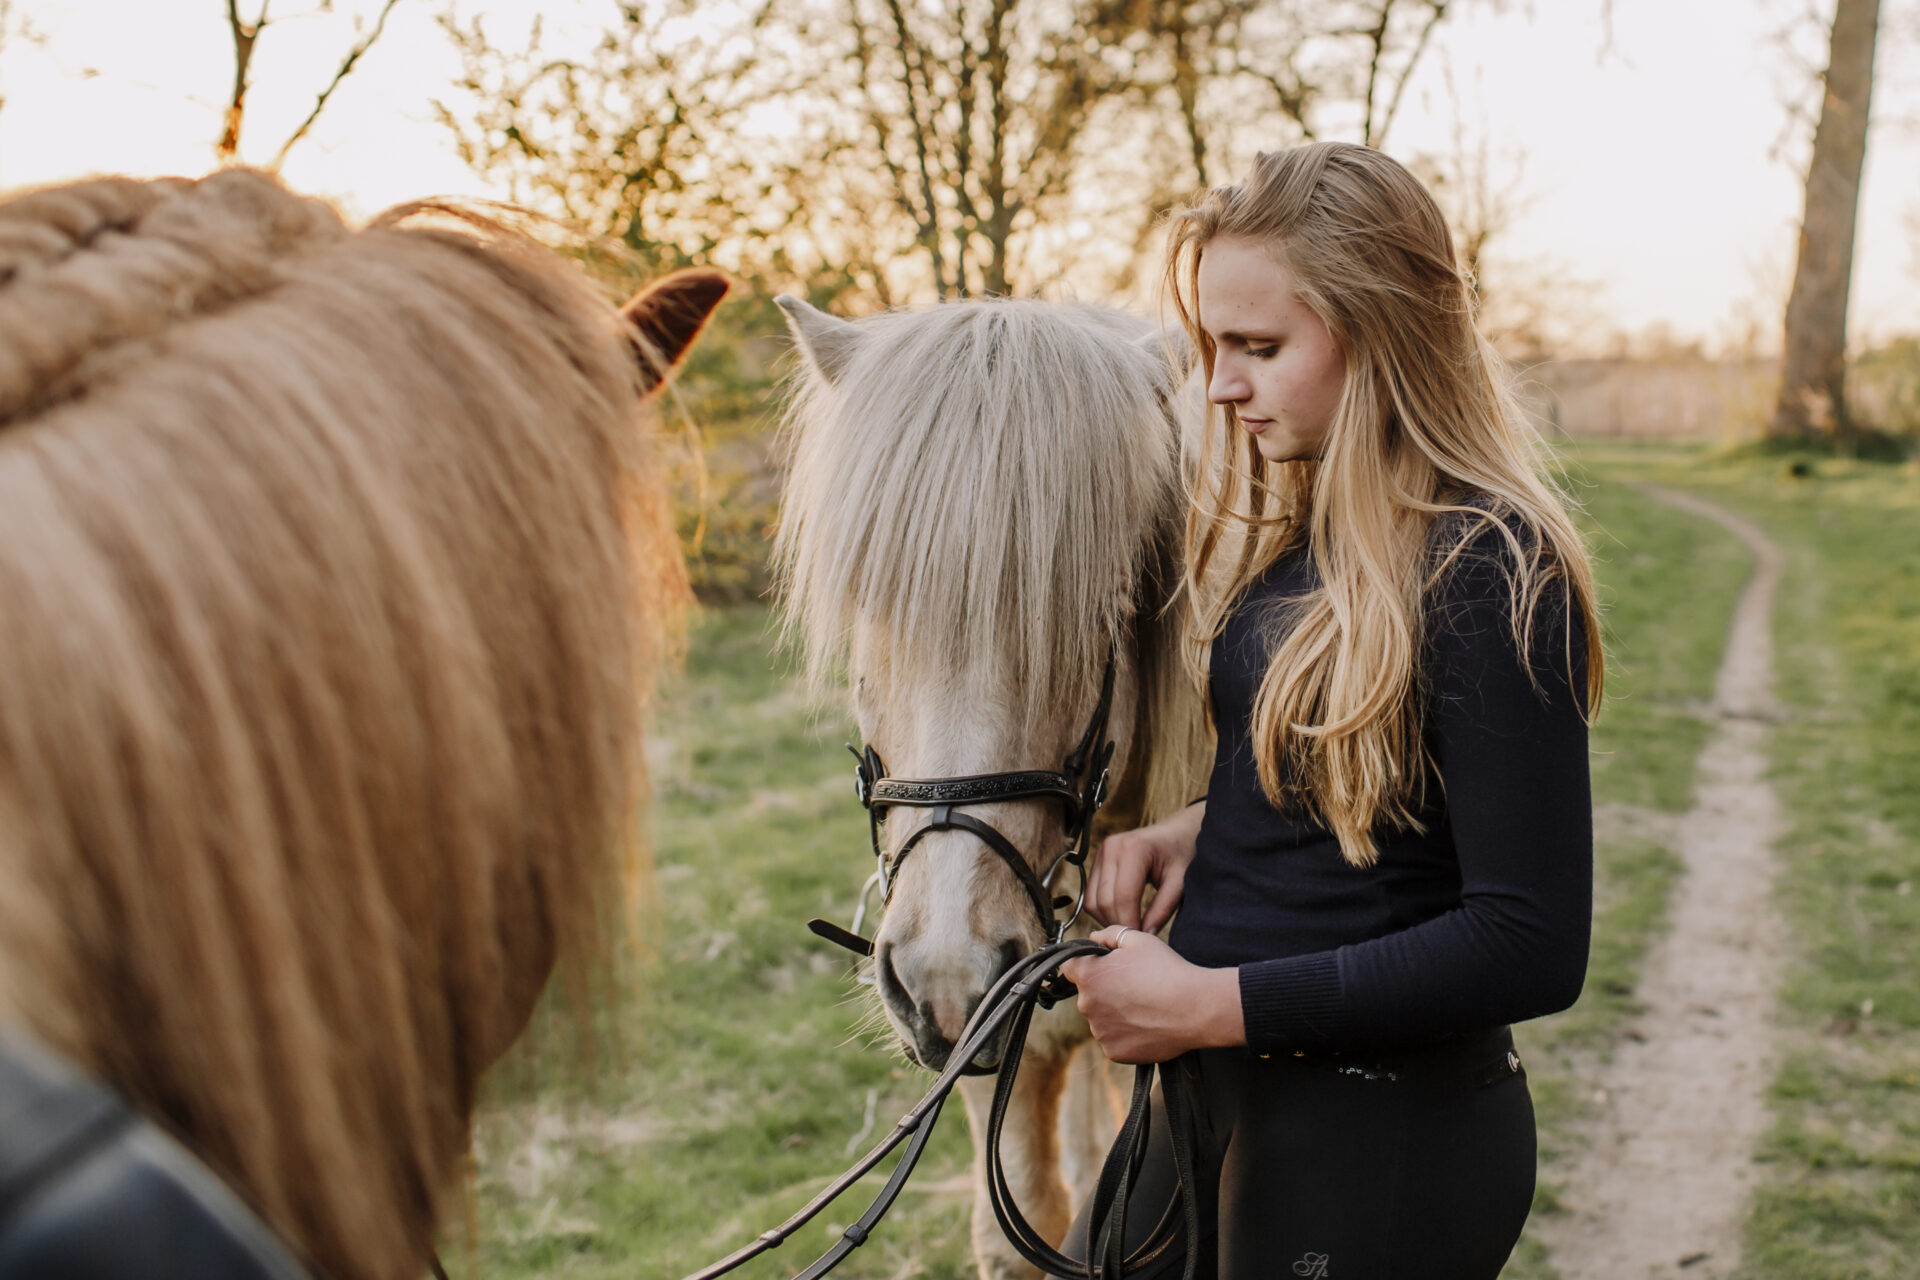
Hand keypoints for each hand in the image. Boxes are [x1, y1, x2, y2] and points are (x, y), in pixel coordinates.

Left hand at [1059, 925, 1243, 1063]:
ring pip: (1101, 1018)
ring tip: (1145, 1005)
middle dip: (1104, 988)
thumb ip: (1108, 934)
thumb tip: (1093, 938)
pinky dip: (1126, 1033)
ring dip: (1115, 1012)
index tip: (1106, 966)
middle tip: (1135, 985)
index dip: (1088, 963)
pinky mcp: (1114, 1052)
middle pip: (1088, 994)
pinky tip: (1147, 1023)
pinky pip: (1114, 1039)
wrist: (1196, 1008)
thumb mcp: (1138, 939)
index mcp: (1088, 976)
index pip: (1070, 966)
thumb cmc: (1167, 970)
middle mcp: (1087, 1006)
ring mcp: (1100, 1032)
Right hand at [1086, 801, 1204, 932]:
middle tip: (1137, 937)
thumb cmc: (1182, 854)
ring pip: (1092, 901)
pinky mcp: (1096, 861)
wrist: (1176, 832)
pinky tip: (1122, 915)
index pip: (1123, 897)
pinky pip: (1090, 896)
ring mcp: (1100, 853)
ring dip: (1108, 920)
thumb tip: (1145, 934)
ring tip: (1131, 926)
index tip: (1143, 938)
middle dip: (1119, 924)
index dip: (1130, 923)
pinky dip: (1102, 911)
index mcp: (1134, 849)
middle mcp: (1111, 848)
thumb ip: (1163, 908)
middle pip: (1104, 901)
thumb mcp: (1180, 881)